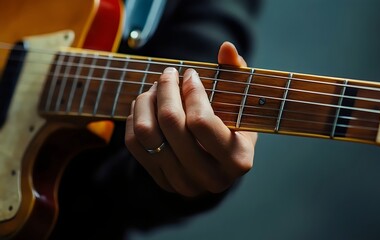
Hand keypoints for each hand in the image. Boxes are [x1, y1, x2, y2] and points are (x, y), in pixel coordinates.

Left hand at [125, 42, 257, 196]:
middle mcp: (210, 178)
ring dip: (147, 101)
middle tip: (169, 74)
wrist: (220, 163)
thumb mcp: (241, 104)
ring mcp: (183, 183)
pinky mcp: (162, 181)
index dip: (192, 91)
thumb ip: (236, 74)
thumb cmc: (233, 128)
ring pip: (147, 133)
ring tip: (156, 88)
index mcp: (237, 160)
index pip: (200, 121)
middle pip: (171, 124)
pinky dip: (135, 117)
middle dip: (167, 88)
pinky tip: (147, 105)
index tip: (191, 74)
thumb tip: (226, 47)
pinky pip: (134, 144)